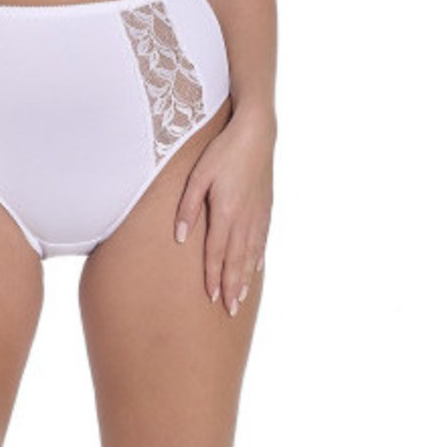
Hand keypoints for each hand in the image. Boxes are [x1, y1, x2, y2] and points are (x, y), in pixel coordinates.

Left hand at [174, 104, 274, 315]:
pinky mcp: (266, 208)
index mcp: (225, 212)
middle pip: (236, 261)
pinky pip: (262, 240)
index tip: (210, 298)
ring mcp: (258, 215)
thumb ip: (188, 207)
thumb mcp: (198, 175)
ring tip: (241, 298)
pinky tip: (255, 268)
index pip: (217, 253)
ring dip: (245, 278)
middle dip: (232, 287)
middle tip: (230, 311)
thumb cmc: (223, 152)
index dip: (213, 277)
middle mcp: (244, 219)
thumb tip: (179, 237)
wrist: (256, 135)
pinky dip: (258, 258)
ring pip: (251, 254)